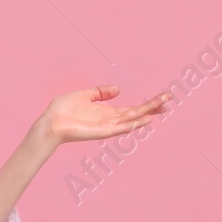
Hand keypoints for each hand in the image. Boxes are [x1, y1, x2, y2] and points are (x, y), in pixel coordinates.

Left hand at [37, 86, 171, 144]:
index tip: (164, 97)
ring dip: (148, 114)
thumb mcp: (85, 94)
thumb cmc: (64, 109)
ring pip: (133, 120)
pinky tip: (144, 120)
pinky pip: (120, 128)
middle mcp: (111, 120)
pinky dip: (133, 125)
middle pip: (137, 113)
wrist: (50, 121)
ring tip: (163, 108)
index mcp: (108, 112)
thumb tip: (119, 89)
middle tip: (170, 99)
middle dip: (153, 106)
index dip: (148, 103)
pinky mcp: (101, 132)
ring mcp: (108, 127)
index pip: (133, 108)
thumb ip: (101, 92)